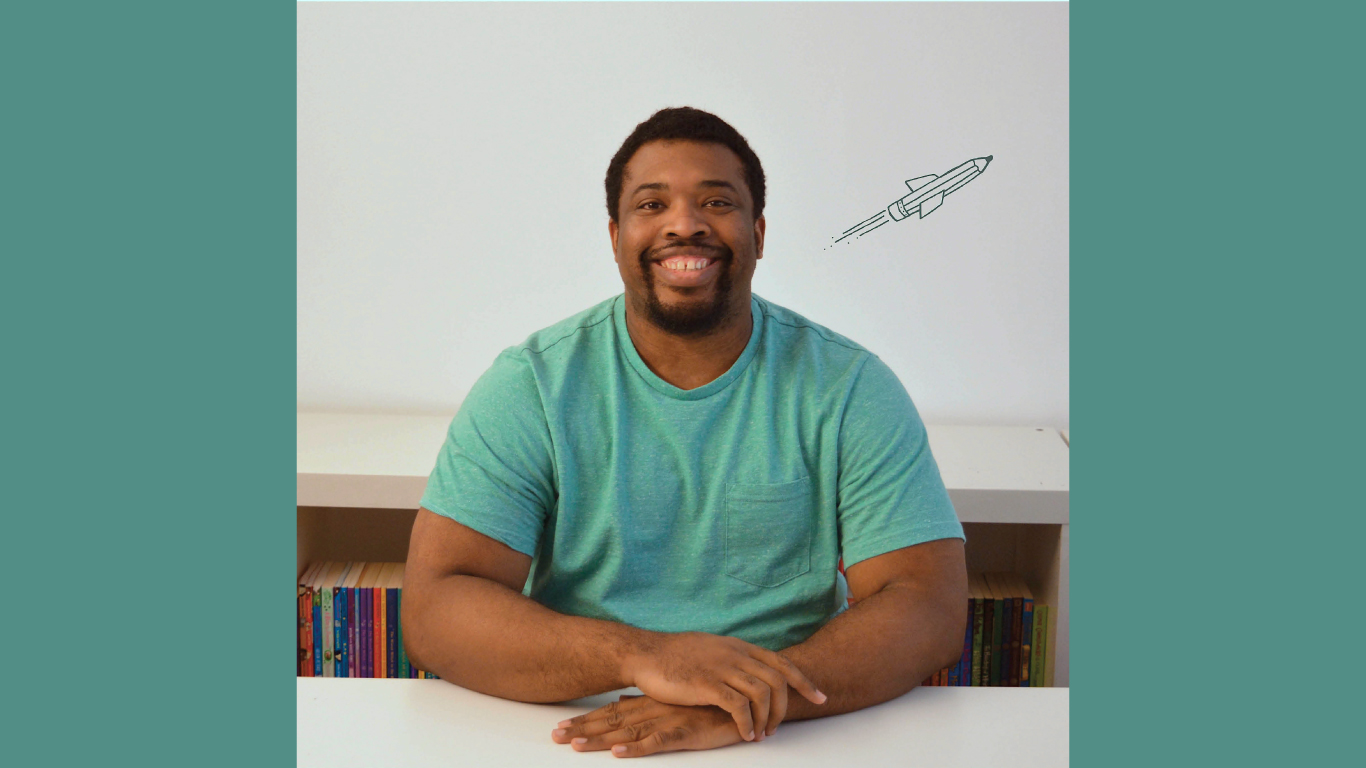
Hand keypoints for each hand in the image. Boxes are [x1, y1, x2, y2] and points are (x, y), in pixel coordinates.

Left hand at [552, 695, 746, 756]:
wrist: (743, 700)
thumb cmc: (707, 703)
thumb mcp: (670, 701)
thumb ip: (642, 702)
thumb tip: (618, 701)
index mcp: (649, 703)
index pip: (610, 712)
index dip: (585, 721)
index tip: (560, 727)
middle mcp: (654, 709)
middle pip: (611, 722)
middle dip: (583, 730)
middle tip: (555, 736)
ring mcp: (669, 720)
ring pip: (628, 732)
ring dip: (601, 740)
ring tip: (576, 746)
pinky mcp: (686, 733)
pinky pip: (658, 742)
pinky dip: (639, 748)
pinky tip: (621, 753)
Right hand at [620, 631, 824, 740]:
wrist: (647, 655)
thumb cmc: (677, 656)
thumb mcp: (713, 649)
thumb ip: (734, 658)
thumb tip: (751, 670)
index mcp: (739, 647)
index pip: (781, 663)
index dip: (804, 681)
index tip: (819, 697)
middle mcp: (736, 655)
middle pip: (777, 681)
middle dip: (784, 709)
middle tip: (776, 729)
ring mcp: (722, 668)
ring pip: (762, 694)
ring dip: (766, 720)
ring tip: (759, 736)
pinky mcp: (707, 684)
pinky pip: (739, 706)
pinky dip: (747, 723)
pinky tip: (745, 735)